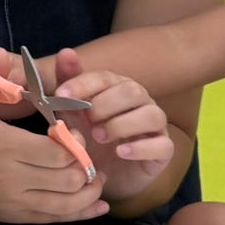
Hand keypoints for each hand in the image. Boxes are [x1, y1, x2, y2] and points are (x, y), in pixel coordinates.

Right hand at [0, 68, 109, 224]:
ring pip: (67, 204)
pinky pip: (55, 219)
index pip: (58, 152)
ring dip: (89, 191)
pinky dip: (80, 213)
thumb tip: (3, 52)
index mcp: (4, 146)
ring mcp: (12, 202)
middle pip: (68, 178)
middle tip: (87, 152)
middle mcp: (11, 178)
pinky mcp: (12, 216)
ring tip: (96, 177)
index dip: (76, 142)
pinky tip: (96, 205)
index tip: (73, 131)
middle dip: (86, 165)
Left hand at [50, 46, 176, 200]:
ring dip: (122, 124)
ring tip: (99, 136)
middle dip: (105, 104)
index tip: (61, 95)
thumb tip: (66, 52)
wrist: (103, 172)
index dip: (83, 84)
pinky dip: (140, 148)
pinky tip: (120, 152)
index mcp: (118, 88)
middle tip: (86, 121)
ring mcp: (155, 126)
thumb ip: (68, 82)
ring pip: (152, 114)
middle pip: (132, 91)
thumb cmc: (89, 136)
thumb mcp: (73, 111)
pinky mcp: (163, 151)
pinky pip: (162, 145)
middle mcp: (141, 102)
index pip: (105, 77)